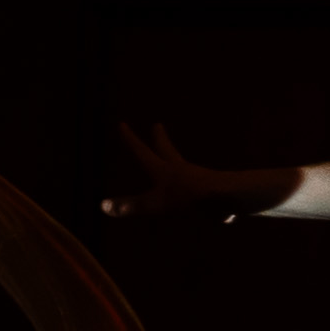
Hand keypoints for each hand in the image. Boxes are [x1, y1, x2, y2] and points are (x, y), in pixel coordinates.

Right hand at [105, 120, 244, 220]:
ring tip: (173, 162)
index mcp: (163, 169)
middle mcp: (180, 168)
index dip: (131, 140)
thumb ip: (132, 206)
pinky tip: (198, 194)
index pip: (142, 152)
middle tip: (158, 125)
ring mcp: (197, 177)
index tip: (123, 124)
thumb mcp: (156, 204)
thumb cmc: (189, 198)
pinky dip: (193, 185)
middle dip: (160, 139)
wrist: (227, 197)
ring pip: (183, 165)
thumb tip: (103, 206)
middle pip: (167, 150)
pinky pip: (199, 186)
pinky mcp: (211, 189)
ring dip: (175, 161)